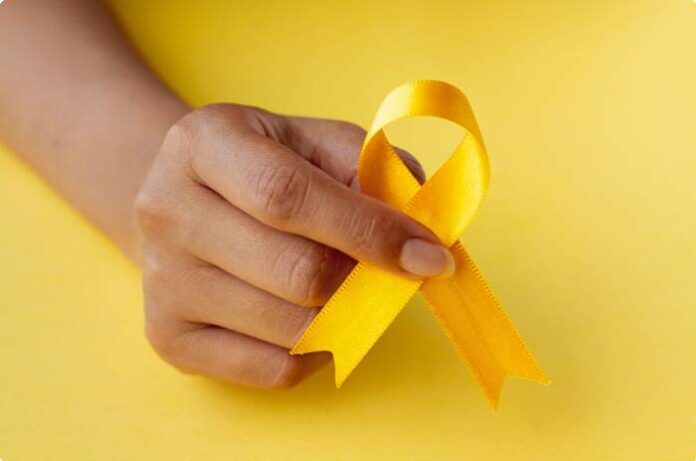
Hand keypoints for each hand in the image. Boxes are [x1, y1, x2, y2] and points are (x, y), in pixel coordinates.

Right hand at [135, 104, 454, 387]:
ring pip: (292, 328)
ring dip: (342, 314)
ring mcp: (161, 281)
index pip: (287, 197)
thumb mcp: (315, 143)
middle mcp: (166, 211)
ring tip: (339, 284)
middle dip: (362, 278)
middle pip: (297, 273)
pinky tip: (308, 314)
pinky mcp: (167, 336)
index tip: (429, 256)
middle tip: (384, 269)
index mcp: (203, 144)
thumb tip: (430, 233)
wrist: (183, 200)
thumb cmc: (264, 168)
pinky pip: (273, 369)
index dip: (368, 230)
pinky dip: (315, 351)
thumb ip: (375, 170)